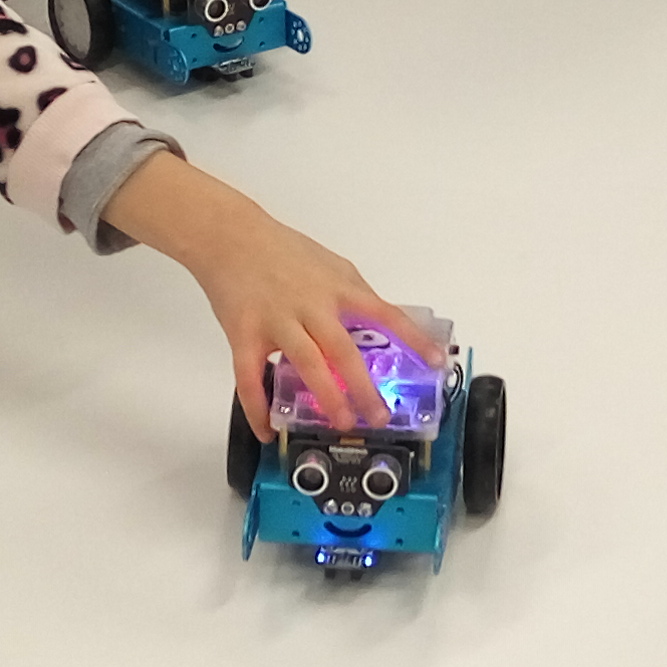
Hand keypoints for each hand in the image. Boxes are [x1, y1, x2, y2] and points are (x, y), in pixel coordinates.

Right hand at [105, 154, 426, 437]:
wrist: (230, 237)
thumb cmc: (281, 250)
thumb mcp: (330, 265)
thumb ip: (354, 294)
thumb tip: (381, 323)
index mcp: (338, 289)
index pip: (385, 314)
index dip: (412, 339)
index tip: (435, 362)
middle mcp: (312, 306)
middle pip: (344, 350)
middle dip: (364, 388)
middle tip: (379, 416)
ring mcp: (277, 321)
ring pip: (306, 364)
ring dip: (326, 397)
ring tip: (341, 423)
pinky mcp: (244, 334)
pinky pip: (249, 378)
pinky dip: (257, 408)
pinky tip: (268, 429)